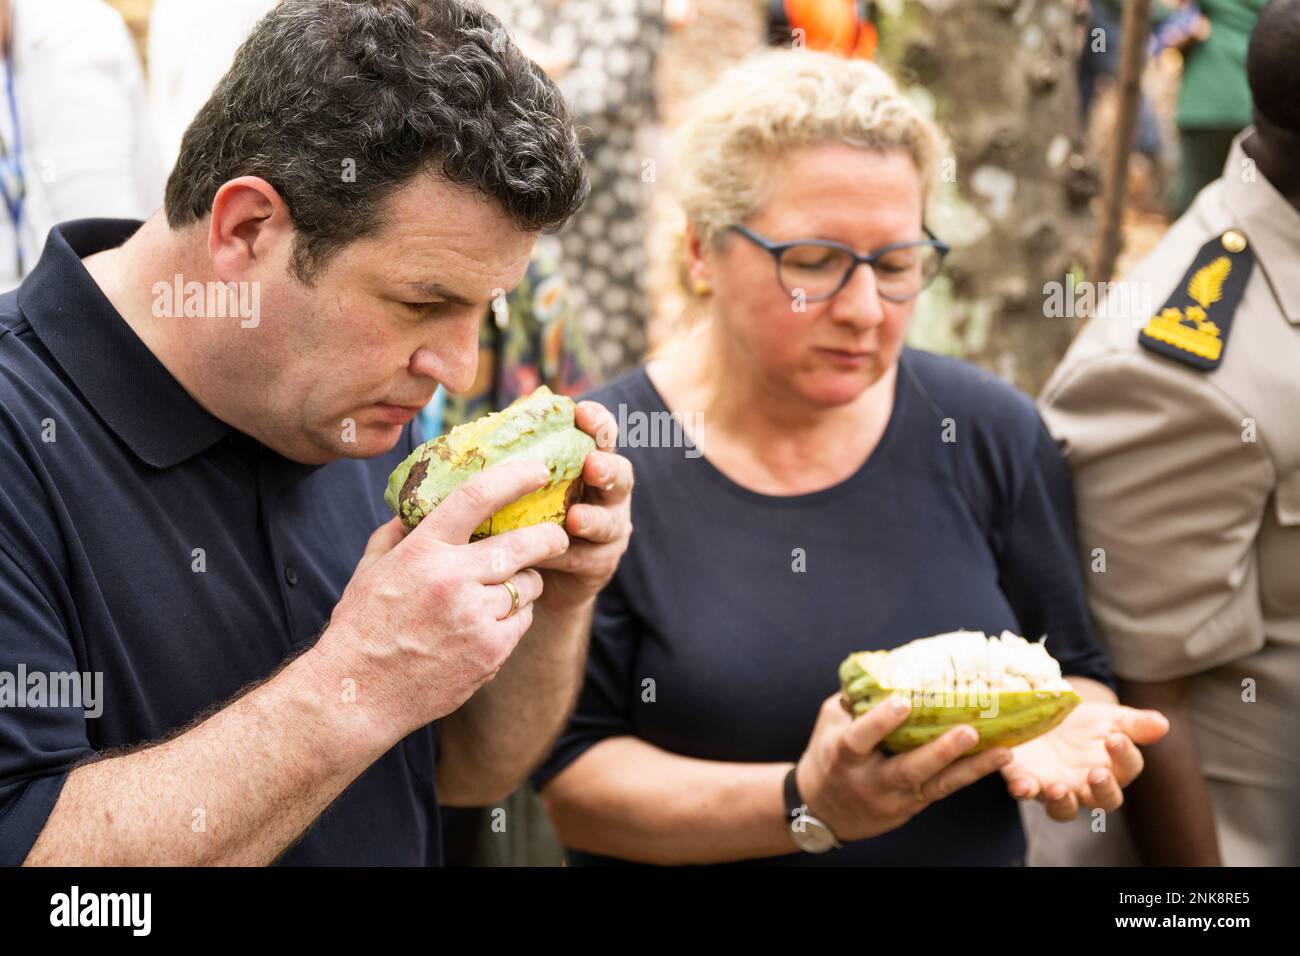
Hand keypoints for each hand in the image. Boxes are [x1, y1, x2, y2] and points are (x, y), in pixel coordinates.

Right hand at [316, 458, 570, 737]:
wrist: (357, 694)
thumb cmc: (361, 628)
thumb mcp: (370, 569)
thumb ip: (398, 532)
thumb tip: (419, 505)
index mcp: (422, 550)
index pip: (477, 497)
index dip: (515, 477)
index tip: (538, 471)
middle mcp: (452, 579)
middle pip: (524, 543)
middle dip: (549, 536)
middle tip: (556, 536)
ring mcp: (474, 617)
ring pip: (527, 585)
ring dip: (526, 582)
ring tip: (508, 587)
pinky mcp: (489, 651)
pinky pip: (522, 621)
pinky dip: (515, 617)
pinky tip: (494, 622)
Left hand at [532, 400, 633, 609]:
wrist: (528, 573)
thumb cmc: (521, 517)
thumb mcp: (519, 487)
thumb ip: (513, 463)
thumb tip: (476, 433)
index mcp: (590, 464)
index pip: (602, 436)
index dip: (597, 423)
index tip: (582, 413)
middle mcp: (608, 494)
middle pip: (620, 476)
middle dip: (607, 469)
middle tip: (592, 466)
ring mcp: (610, 530)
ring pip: (609, 523)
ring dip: (592, 520)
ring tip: (574, 519)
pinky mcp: (601, 564)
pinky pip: (587, 559)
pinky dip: (567, 557)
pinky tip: (549, 556)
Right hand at [795, 694, 1013, 842]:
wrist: (823, 811)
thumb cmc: (827, 755)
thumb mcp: (830, 723)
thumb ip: (854, 699)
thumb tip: (884, 665)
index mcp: (843, 755)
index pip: (860, 739)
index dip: (880, 722)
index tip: (903, 702)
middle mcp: (870, 781)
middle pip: (908, 769)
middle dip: (939, 752)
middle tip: (968, 731)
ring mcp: (894, 798)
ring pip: (935, 785)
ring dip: (971, 769)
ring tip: (1003, 751)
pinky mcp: (913, 806)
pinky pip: (944, 790)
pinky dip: (971, 774)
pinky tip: (999, 759)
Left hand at [1000, 702, 1169, 820]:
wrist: (1045, 715)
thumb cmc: (1083, 722)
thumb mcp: (1109, 717)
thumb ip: (1135, 723)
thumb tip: (1163, 724)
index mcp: (1113, 767)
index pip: (1127, 768)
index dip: (1124, 756)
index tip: (1114, 738)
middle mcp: (1087, 785)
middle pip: (1103, 800)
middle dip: (1102, 790)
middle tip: (1097, 773)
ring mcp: (1058, 787)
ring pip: (1065, 809)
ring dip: (1062, 802)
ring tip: (1058, 788)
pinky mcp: (1028, 782)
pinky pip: (1027, 792)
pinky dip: (1023, 790)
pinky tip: (1020, 785)